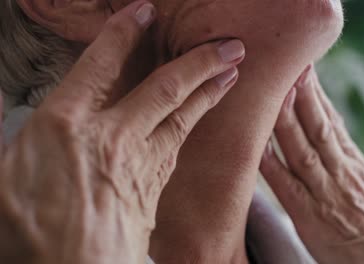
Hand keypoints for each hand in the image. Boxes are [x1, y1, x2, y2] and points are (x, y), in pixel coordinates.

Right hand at [0, 1, 243, 262]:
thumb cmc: (25, 234)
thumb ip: (9, 132)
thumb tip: (2, 104)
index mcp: (65, 126)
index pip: (101, 65)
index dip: (125, 34)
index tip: (146, 13)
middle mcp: (111, 139)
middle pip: (164, 90)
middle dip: (200, 63)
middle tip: (231, 48)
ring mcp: (139, 168)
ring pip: (181, 120)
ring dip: (207, 94)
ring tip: (230, 76)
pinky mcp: (152, 195)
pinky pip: (175, 152)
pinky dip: (189, 129)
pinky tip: (197, 120)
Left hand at [260, 66, 363, 263]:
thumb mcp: (363, 178)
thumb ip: (342, 150)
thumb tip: (326, 120)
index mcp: (351, 160)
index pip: (332, 120)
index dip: (318, 93)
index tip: (304, 66)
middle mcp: (339, 170)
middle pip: (320, 126)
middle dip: (305, 94)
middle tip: (291, 65)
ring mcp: (323, 191)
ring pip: (303, 149)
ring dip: (289, 119)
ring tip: (279, 92)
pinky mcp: (308, 213)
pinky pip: (286, 184)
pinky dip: (272, 163)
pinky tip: (258, 145)